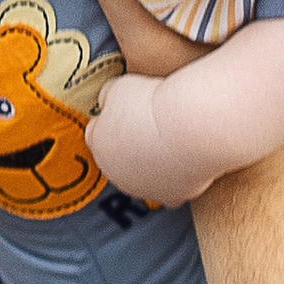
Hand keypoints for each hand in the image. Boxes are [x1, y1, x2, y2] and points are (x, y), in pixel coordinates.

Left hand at [82, 69, 209, 208]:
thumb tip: (107, 100)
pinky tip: (184, 161)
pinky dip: (177, 177)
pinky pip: (172, 188)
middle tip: (150, 125)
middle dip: (131, 143)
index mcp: (99, 145)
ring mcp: (144, 188)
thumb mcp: (120, 87)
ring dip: (153, 161)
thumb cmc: (154, 105)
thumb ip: (108, 96)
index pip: (95, 133)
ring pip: (145, 175)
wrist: (187, 128)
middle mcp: (116, 174)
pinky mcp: (171, 196)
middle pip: (119, 158)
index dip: (110, 120)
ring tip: (170, 141)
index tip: (124, 111)